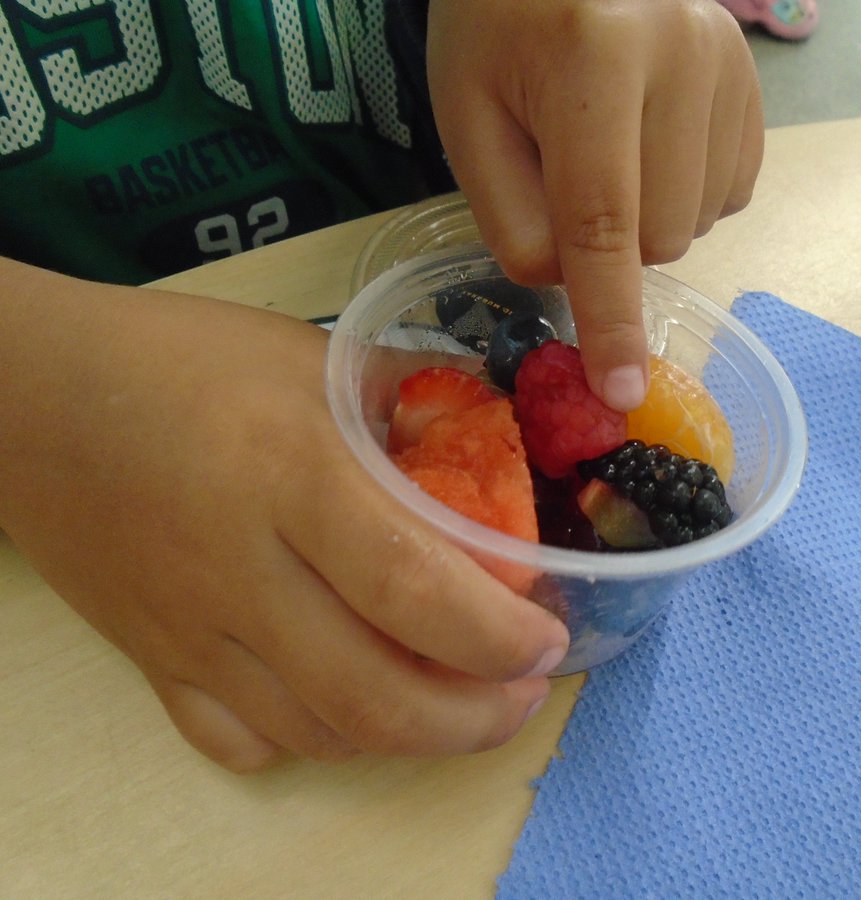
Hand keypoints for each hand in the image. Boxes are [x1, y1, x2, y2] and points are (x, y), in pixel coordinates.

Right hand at [0, 260, 568, 771]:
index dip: (495, 634)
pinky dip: (312, 740)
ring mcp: (192, 632)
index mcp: (293, 479)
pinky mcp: (153, 662)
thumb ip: (409, 395)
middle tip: (521, 693)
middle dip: (472, 718)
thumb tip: (496, 426)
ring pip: (316, 732)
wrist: (31, 399)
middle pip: (372, 694)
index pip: (411, 585)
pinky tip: (348, 707)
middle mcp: (243, 573)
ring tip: (460, 707)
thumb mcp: (307, 355)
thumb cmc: (180, 363)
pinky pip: (239, 740)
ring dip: (408, 738)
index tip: (546, 642)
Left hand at [427, 0, 763, 410]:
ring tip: (610, 144)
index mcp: (595, 56)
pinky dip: (685, 194)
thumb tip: (576, 289)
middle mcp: (683, 53)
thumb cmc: (496, 28)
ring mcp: (732, 64)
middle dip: (609, 243)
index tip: (620, 391)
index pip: (604, 222)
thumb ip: (510, 215)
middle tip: (567, 174)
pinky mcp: (755, 82)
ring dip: (647, 218)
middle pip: (659, 237)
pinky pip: (730, 195)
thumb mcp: (467, 115)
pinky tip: (651, 142)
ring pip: (698, 224)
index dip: (611, 319)